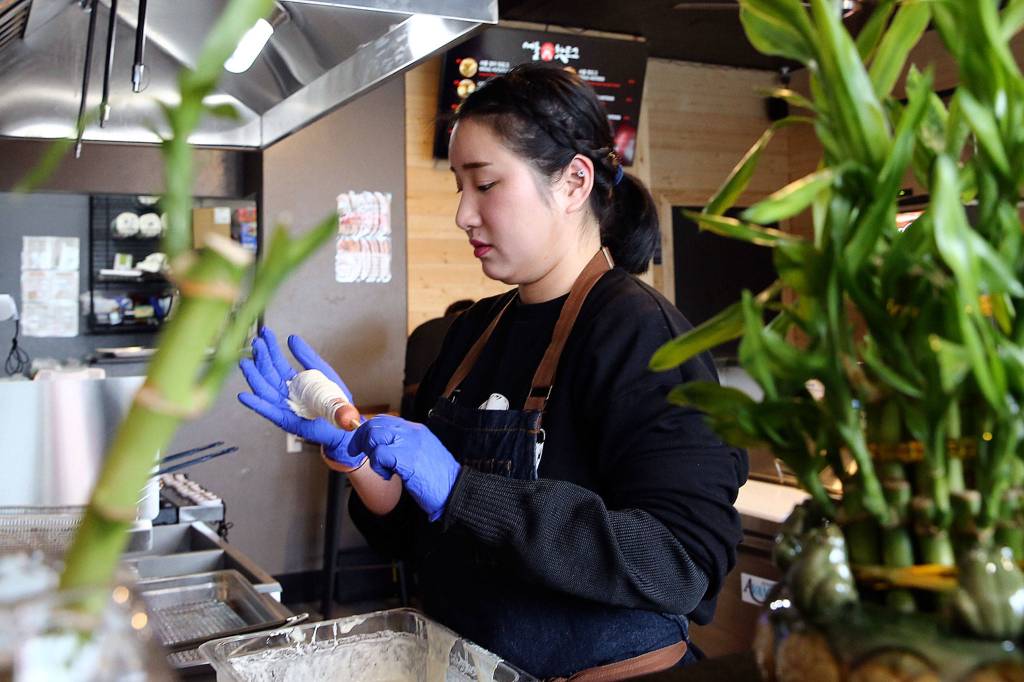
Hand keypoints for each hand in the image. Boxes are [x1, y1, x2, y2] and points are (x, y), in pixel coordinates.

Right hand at [237, 327, 362, 468]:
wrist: (345, 423)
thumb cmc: (332, 400)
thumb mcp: (321, 372)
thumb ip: (307, 357)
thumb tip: (292, 338)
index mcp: (292, 381)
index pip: (276, 362)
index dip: (269, 348)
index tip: (263, 333)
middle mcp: (284, 393)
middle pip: (268, 374)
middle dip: (260, 358)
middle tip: (255, 342)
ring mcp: (283, 406)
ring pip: (264, 390)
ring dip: (253, 377)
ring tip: (245, 363)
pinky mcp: (287, 421)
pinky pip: (269, 412)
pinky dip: (257, 404)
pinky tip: (244, 396)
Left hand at [348, 416, 460, 521]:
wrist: (455, 490)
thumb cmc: (438, 479)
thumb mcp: (422, 455)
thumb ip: (404, 447)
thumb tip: (380, 447)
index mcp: (417, 430)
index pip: (385, 419)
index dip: (367, 429)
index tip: (359, 443)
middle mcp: (413, 432)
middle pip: (376, 425)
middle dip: (360, 440)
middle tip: (357, 453)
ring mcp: (411, 444)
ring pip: (375, 436)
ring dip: (370, 454)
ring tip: (381, 469)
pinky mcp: (407, 458)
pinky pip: (380, 455)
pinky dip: (378, 467)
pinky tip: (388, 476)